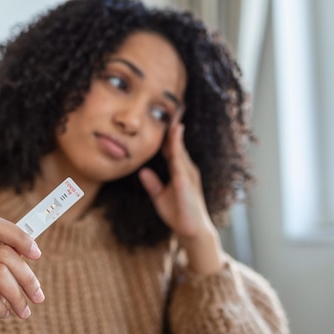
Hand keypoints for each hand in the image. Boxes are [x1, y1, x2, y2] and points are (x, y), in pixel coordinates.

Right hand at [0, 217, 43, 333]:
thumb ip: (9, 263)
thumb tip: (31, 248)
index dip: (19, 237)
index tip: (37, 254)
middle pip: (3, 253)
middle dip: (27, 277)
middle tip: (38, 297)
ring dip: (17, 296)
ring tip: (23, 311)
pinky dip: (0, 308)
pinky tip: (3, 315)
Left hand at [138, 113, 215, 240]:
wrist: (191, 231)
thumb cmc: (178, 214)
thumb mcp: (159, 197)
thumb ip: (152, 184)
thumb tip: (142, 171)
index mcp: (178, 170)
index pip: (171, 146)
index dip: (167, 131)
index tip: (163, 114)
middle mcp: (185, 167)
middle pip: (177, 141)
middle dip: (174, 122)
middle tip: (173, 102)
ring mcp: (187, 172)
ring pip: (179, 145)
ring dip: (176, 128)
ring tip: (174, 109)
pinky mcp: (186, 179)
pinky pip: (180, 157)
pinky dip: (177, 143)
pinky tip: (174, 131)